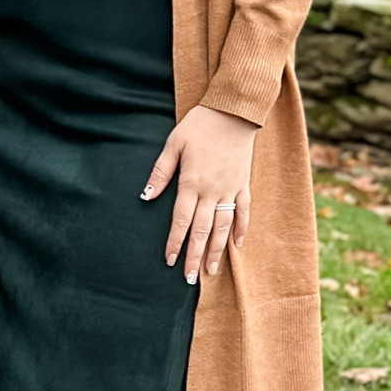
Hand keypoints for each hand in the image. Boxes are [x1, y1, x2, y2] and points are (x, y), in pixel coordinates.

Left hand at [140, 104, 256, 283]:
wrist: (233, 111)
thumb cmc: (200, 125)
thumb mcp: (174, 143)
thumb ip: (160, 172)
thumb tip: (146, 196)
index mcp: (192, 182)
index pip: (181, 220)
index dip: (175, 242)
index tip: (169, 261)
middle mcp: (212, 190)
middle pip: (203, 230)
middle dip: (195, 256)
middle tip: (189, 278)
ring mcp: (231, 188)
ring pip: (224, 226)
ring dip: (217, 250)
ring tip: (211, 271)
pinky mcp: (243, 183)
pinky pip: (244, 211)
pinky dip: (241, 229)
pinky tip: (237, 245)